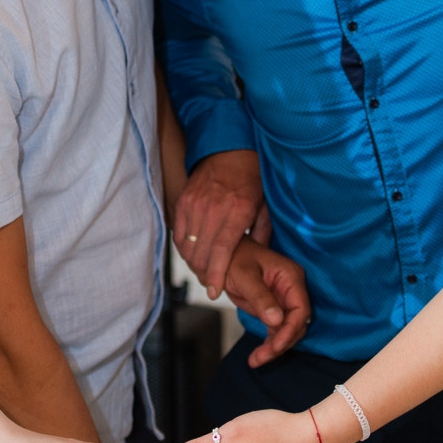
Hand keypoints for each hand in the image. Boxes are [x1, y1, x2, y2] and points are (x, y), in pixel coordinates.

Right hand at [174, 149, 266, 299]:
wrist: (229, 150)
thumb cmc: (251, 178)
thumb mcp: (265, 205)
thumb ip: (262, 233)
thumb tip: (259, 260)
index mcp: (237, 211)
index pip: (221, 250)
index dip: (216, 274)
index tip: (214, 291)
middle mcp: (213, 208)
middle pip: (201, 252)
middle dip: (204, 273)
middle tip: (211, 284)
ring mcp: (195, 204)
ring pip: (187, 245)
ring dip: (193, 262)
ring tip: (203, 271)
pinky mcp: (183, 200)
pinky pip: (178, 233)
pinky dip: (184, 247)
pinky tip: (193, 253)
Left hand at [224, 238, 310, 367]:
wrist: (222, 254)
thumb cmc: (234, 257)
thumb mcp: (245, 276)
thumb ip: (260, 297)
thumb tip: (276, 321)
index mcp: (290, 277)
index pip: (300, 309)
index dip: (290, 330)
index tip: (276, 346)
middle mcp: (291, 289)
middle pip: (296, 323)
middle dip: (281, 343)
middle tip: (261, 357)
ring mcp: (283, 300)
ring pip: (287, 330)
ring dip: (275, 347)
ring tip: (256, 360)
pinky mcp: (274, 308)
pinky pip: (277, 330)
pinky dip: (270, 343)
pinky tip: (258, 355)